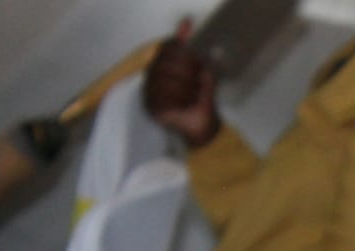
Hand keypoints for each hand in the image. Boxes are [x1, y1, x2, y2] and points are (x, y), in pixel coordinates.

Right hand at [143, 19, 219, 147]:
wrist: (204, 124)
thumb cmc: (201, 95)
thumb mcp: (203, 70)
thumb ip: (193, 48)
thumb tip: (187, 22)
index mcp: (165, 61)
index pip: (168, 47)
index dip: (184, 54)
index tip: (198, 66)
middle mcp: (153, 73)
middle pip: (165, 63)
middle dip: (187, 74)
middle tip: (199, 84)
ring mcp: (150, 90)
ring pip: (164, 81)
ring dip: (185, 89)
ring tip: (194, 96)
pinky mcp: (151, 106)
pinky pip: (163, 99)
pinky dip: (180, 102)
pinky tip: (187, 105)